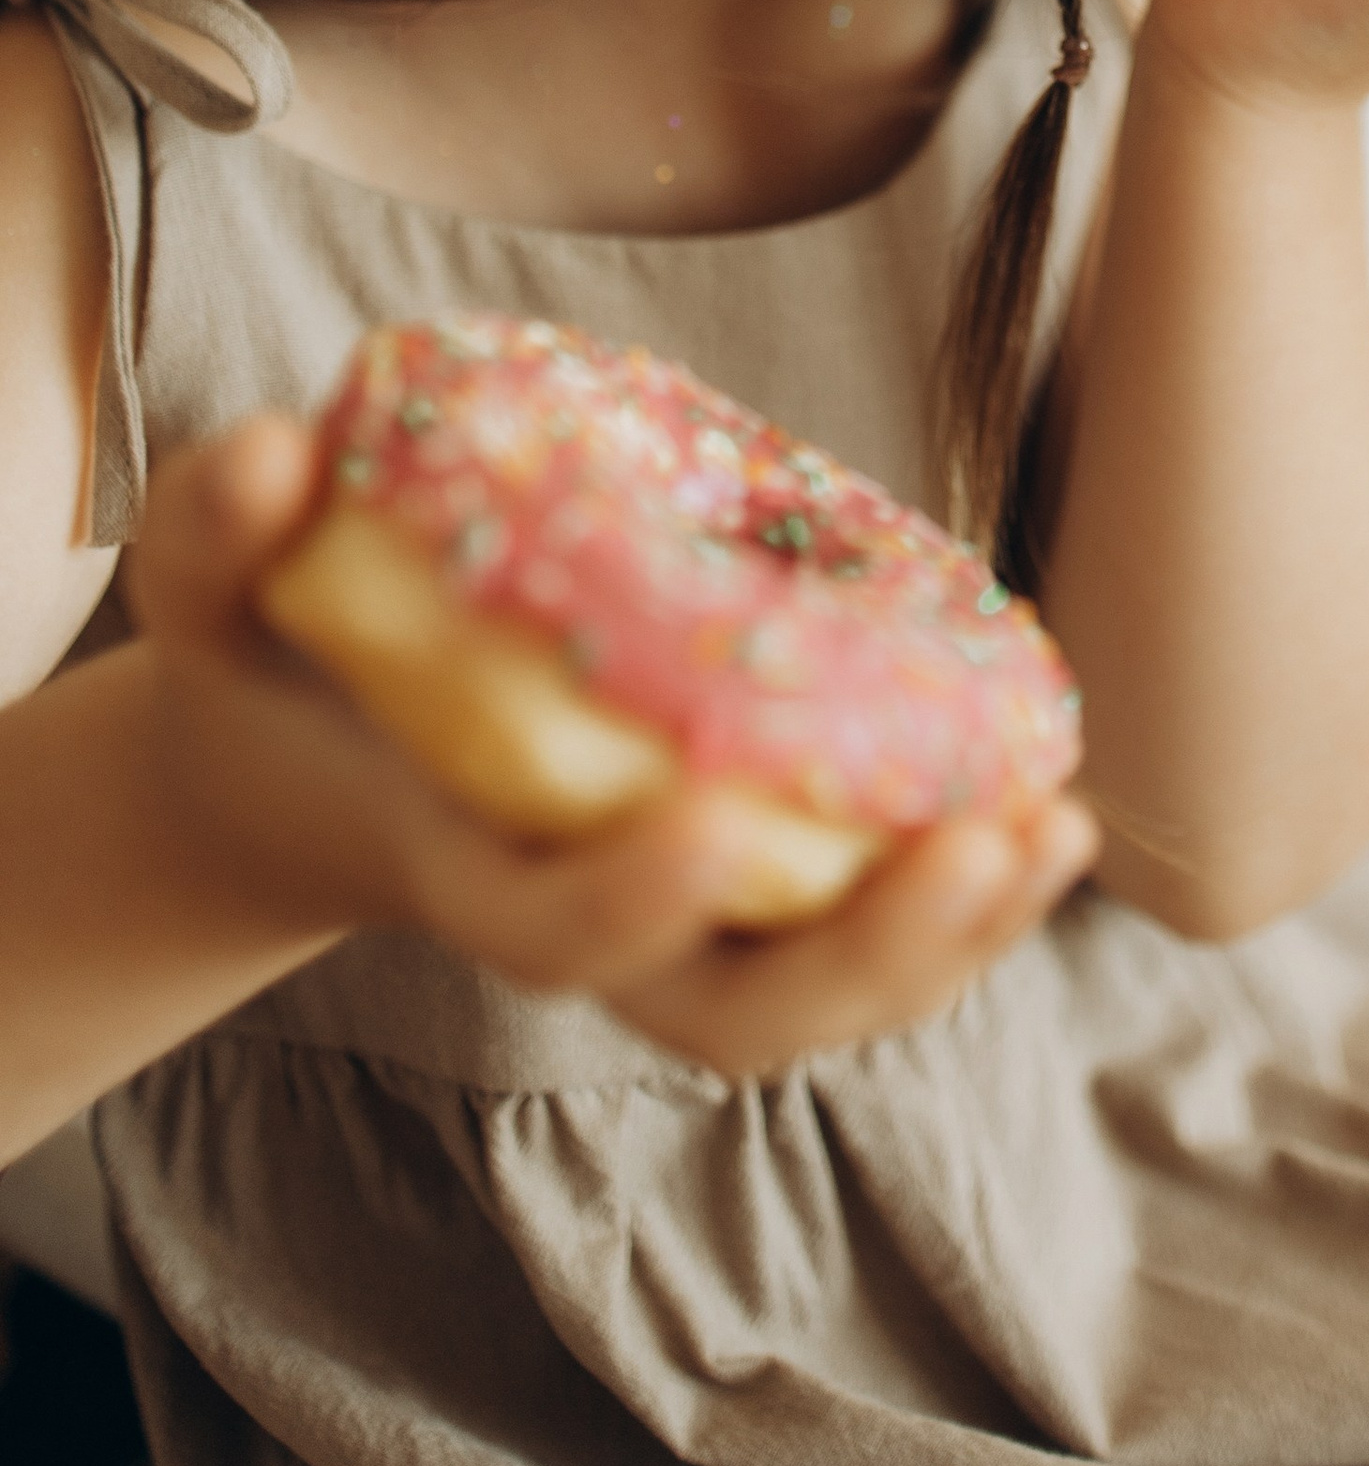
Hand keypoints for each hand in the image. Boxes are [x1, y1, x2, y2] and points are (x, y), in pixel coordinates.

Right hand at [127, 415, 1098, 1077]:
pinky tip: (1051, 810)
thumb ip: (220, 529)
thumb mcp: (218, 593)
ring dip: (952, 936)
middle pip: (735, 1013)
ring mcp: (678, 926)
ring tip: (1054, 830)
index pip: (549, 930)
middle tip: (981, 846)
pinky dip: (965, 898)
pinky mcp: (752, 890)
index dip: (631, 897)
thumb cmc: (285, 661)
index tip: (714, 813)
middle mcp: (584, 922)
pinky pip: (866, 933)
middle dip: (866, 954)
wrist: (324, 756)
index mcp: (459, 865)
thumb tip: (273, 452)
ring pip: (826, 996)